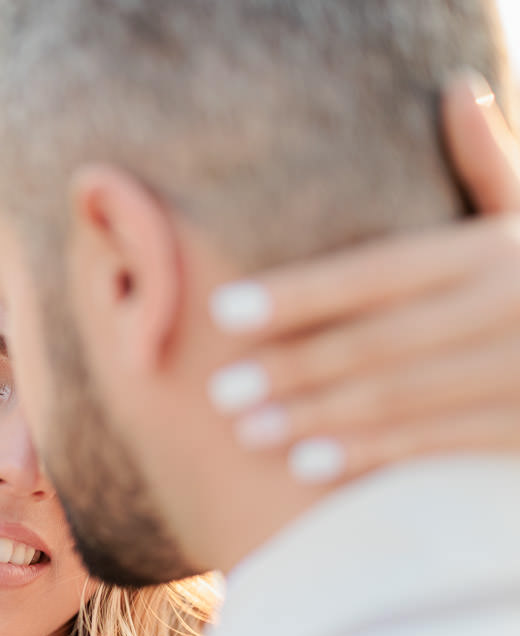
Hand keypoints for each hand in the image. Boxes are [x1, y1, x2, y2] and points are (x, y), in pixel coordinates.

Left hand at [207, 71, 519, 483]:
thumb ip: (490, 170)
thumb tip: (456, 90)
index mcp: (495, 252)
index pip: (378, 272)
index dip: (300, 293)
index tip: (227, 312)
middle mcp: (508, 308)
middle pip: (380, 341)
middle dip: (296, 369)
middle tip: (222, 391)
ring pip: (404, 399)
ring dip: (321, 419)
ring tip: (249, 433)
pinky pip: (441, 446)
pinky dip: (374, 457)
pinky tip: (311, 467)